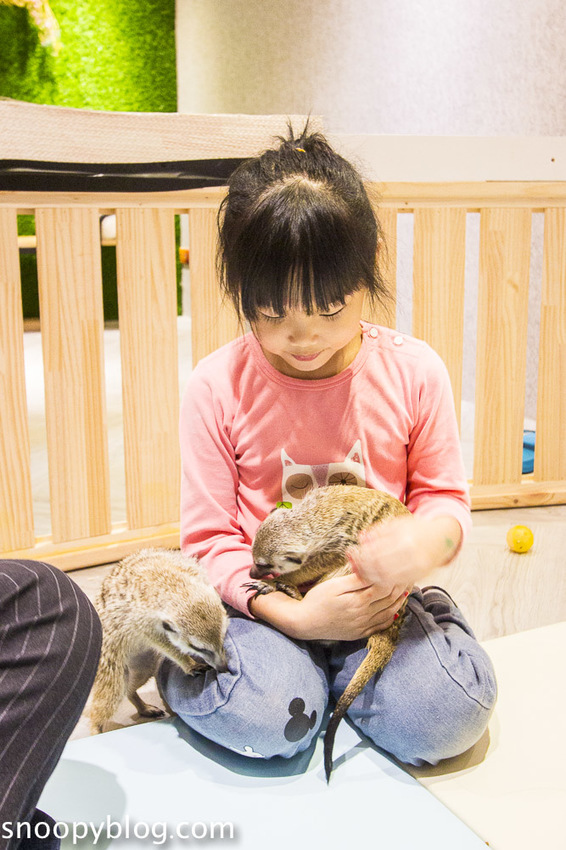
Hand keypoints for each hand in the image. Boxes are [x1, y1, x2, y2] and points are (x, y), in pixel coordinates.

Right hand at [249, 572, 406, 641]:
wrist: (304, 623)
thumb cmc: (317, 600)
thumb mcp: (335, 585)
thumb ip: (357, 579)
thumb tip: (374, 570)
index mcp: (359, 601)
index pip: (386, 587)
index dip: (396, 577)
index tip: (402, 568)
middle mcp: (365, 615)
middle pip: (390, 600)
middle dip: (401, 588)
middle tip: (409, 577)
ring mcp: (363, 626)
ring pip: (389, 613)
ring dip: (399, 602)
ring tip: (406, 591)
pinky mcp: (359, 633)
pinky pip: (381, 626)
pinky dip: (391, 618)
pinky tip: (395, 611)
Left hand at [346, 514, 461, 596]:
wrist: (440, 539)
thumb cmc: (415, 530)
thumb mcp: (397, 525)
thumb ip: (378, 531)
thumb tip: (360, 538)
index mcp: (404, 538)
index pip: (376, 549)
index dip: (360, 554)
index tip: (350, 553)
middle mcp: (411, 554)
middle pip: (379, 566)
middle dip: (363, 567)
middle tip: (352, 566)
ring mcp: (416, 568)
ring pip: (387, 578)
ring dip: (370, 577)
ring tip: (360, 573)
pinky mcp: (418, 577)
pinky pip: (396, 584)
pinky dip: (383, 582)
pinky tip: (374, 578)